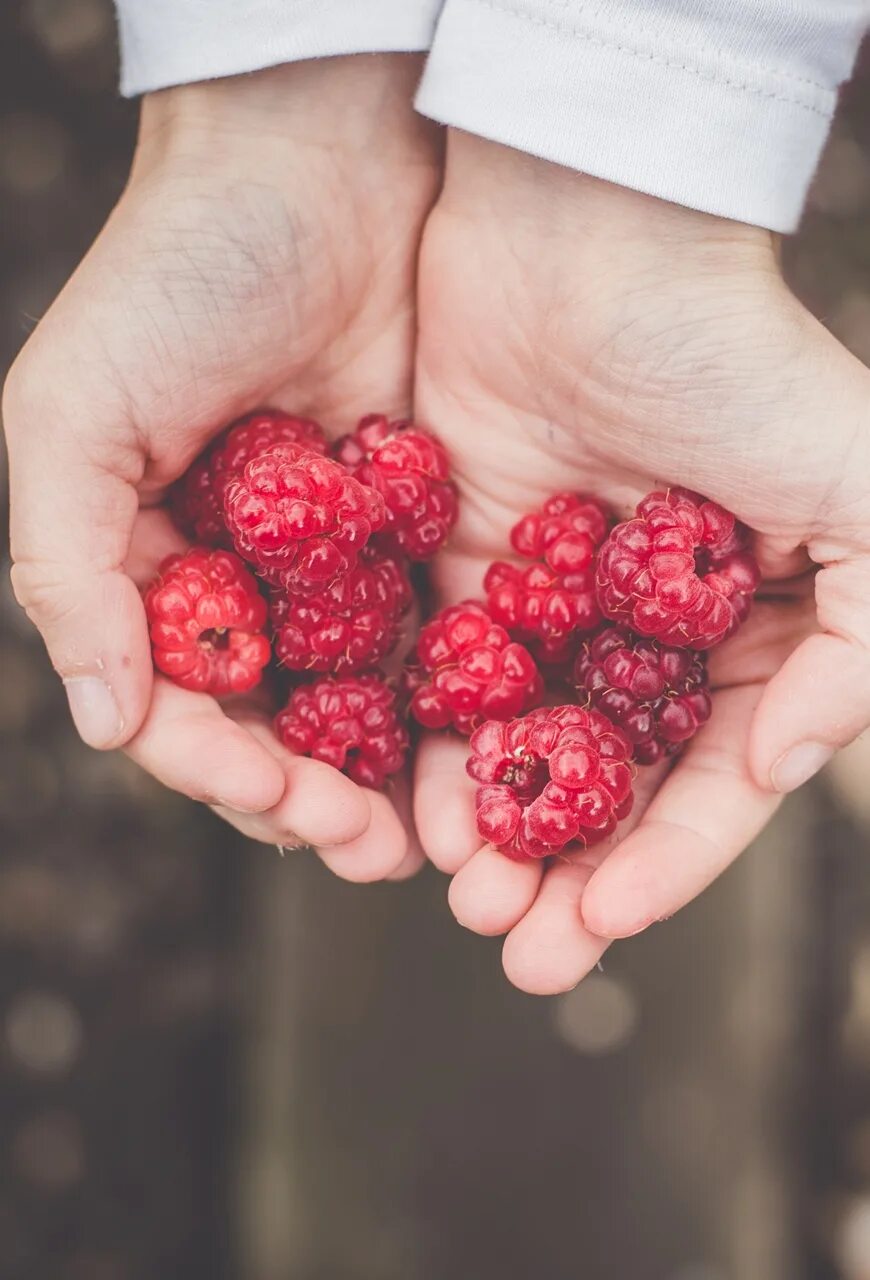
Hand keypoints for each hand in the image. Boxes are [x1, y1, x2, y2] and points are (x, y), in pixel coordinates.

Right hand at [3, 56, 440, 880]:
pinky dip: (455, 697)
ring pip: (359, 699)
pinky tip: (490, 744)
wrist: (320, 164)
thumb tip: (101, 721)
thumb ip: (66, 569)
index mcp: (151, 567)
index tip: (285, 807)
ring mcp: (334, 562)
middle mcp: (242, 579)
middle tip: (375, 853)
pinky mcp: (419, 528)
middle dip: (317, 799)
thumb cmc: (176, 277)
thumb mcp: (71, 414)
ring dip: (391, 776)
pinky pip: (435, 631)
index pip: (178, 706)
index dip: (223, 770)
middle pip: (276, 724)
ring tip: (435, 839)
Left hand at [412, 133, 869, 990]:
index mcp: (745, 632)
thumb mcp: (859, 485)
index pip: (710, 781)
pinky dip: (425, 755)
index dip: (666, 862)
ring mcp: (548, 612)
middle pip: (607, 790)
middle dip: (567, 879)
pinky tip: (406, 813)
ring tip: (460, 900)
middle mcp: (645, 637)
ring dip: (491, 839)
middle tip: (519, 951)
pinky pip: (437, 688)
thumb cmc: (727, 354)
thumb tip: (794, 761)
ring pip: (519, 757)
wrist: (580, 245)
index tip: (607, 925)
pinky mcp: (454, 576)